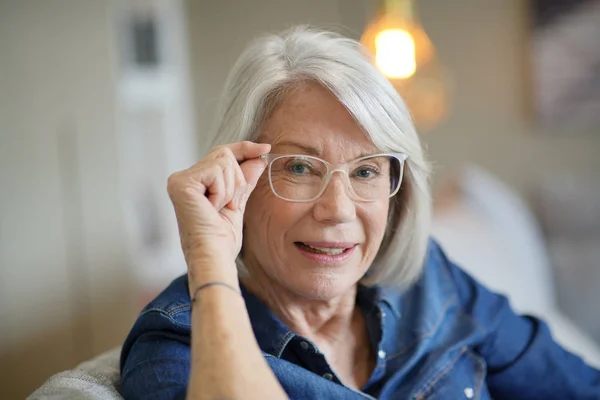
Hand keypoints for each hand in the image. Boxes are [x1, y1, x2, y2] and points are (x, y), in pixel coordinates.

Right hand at [167, 141, 269, 286]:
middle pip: (223, 155)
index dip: (244, 148)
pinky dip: (223, 191)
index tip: (265, 148)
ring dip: (230, 189)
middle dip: (237, 180)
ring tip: (218, 208)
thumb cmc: (221, 239)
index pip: (220, 154)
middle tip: (230, 204)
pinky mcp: (181, 183)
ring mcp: (180, 180)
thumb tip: (258, 158)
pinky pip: (217, 171)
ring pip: (223, 162)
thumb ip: (245, 180)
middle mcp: (183, 179)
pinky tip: (212, 207)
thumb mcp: (238, 202)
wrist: (215, 255)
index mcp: (194, 183)